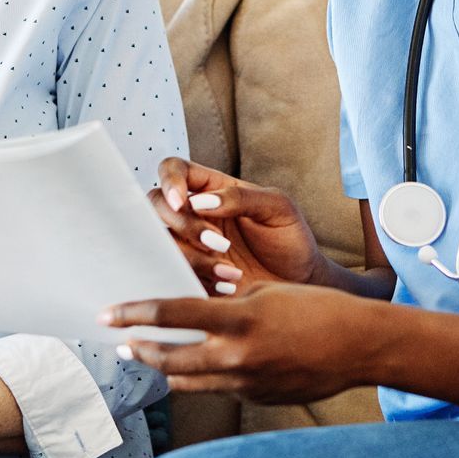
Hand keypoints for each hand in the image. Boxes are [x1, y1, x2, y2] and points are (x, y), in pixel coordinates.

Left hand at [100, 283, 379, 402]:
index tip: (109, 313)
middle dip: (140, 350)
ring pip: (188, 380)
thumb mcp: (267, 293)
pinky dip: (202, 378)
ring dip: (164, 370)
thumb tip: (199, 316)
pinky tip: (195, 370)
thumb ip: (229, 306)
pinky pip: (218, 388)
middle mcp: (237, 355)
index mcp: (239, 319)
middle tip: (120, 344)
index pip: (171, 315)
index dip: (134, 313)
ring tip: (147, 359)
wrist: (358, 346)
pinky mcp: (257, 398)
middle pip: (169, 358)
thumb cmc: (318, 309)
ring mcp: (246, 382)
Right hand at [149, 158, 327, 293]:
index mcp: (213, 189)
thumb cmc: (290, 239)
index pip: (175, 170)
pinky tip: (228, 287)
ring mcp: (191, 246)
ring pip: (163, 244)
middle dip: (182, 224)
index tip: (182, 201)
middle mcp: (195, 215)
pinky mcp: (192, 275)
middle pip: (157, 205)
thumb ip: (240, 198)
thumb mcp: (277, 209)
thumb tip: (201, 201)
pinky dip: (198, 281)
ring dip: (192, 258)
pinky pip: (174, 275)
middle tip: (217, 242)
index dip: (170, 181)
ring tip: (230, 272)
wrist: (301, 284)